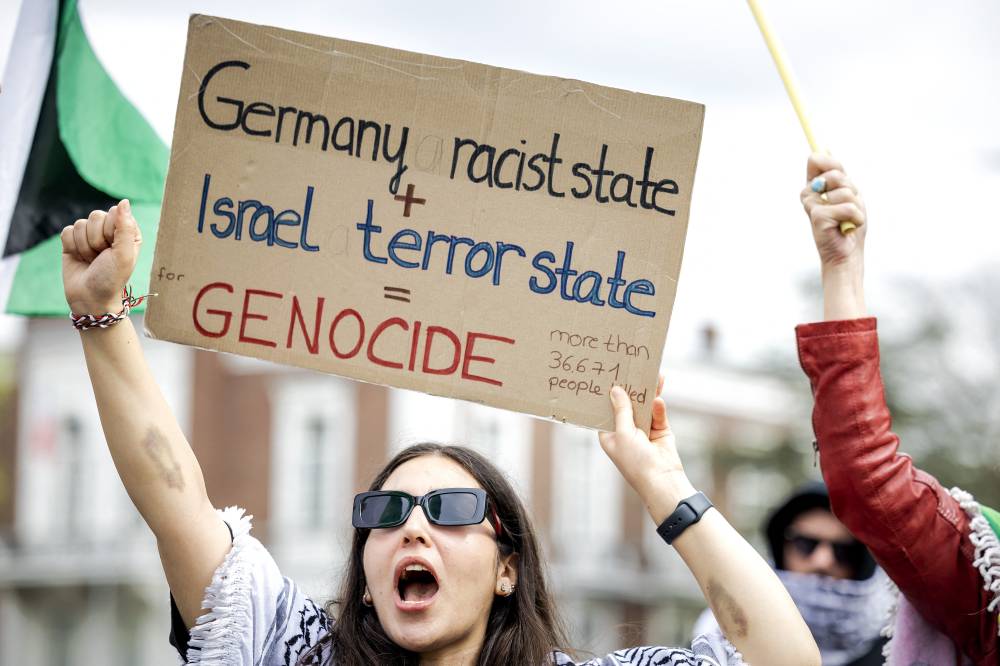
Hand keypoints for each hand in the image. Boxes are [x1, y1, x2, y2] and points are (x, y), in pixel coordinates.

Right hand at [61, 200, 141, 314]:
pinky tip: (79, 258)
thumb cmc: (112, 278)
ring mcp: (90, 235)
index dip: (110, 232)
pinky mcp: (72, 241)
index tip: (113, 249)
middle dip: (96, 240)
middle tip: (101, 257)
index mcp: (127, 232)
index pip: (115, 213)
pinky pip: (66, 231)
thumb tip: (124, 201)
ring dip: (84, 246)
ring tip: (92, 260)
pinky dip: (71, 247)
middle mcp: (109, 231)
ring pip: (80, 224)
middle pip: (96, 216)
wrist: (90, 298)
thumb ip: (125, 227)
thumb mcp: (124, 254)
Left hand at [599, 376, 695, 522]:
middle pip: (627, 405)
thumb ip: (621, 410)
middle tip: (631, 368)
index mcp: (610, 434)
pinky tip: (659, 399)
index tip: (607, 374)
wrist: (662, 480)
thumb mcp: (623, 433)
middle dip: (630, 389)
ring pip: (644, 406)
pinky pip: (658, 414)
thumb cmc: (635, 461)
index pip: (606, 410)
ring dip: (648, 393)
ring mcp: (643, 430)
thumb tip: (615, 390)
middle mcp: (625, 430)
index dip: (607, 394)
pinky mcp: (660, 430)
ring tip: (652, 374)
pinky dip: (658, 407)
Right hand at [800, 153, 866, 269]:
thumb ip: (838, 175)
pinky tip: (847, 227)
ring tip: (847, 220)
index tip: (840, 177)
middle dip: (851, 190)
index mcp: (814, 185)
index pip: (817, 159)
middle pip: (836, 173)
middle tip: (848, 206)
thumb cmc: (849, 224)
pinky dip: (856, 218)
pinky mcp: (817, 216)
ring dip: (855, 207)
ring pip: (845, 192)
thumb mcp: (848, 194)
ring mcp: (811, 205)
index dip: (831, 163)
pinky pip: (847, 208)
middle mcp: (809, 194)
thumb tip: (824, 148)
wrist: (847, 253)